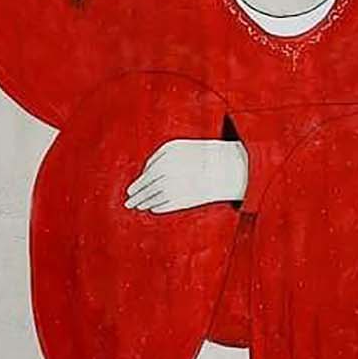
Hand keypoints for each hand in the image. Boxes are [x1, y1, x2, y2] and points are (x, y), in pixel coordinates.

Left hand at [125, 139, 248, 215]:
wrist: (229, 166)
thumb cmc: (205, 156)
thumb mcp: (181, 149)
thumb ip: (160, 158)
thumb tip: (144, 175)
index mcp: (166, 156)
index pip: (146, 173)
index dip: (138, 183)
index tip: (131, 190)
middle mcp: (167, 170)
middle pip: (146, 187)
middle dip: (136, 196)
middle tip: (129, 203)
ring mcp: (173, 185)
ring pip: (152, 198)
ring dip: (144, 203)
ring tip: (139, 207)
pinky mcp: (181, 199)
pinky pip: (164, 205)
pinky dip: (156, 208)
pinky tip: (153, 209)